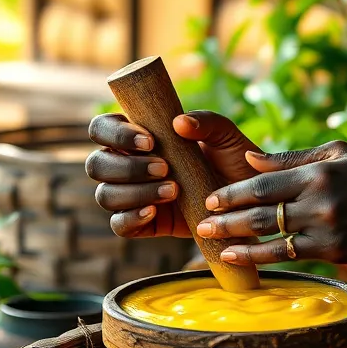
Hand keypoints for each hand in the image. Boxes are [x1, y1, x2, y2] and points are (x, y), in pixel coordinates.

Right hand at [86, 110, 262, 237]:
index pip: (102, 128)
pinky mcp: (143, 222)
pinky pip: (118, 224)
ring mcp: (133, 195)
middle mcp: (128, 164)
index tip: (150, 141)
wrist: (250, 199)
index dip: (115, 133)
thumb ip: (206, 122)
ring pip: (105, 195)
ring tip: (173, 190)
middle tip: (165, 168)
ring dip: (134, 192)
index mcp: (138, 137)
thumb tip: (179, 122)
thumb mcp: (226, 136)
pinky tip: (154, 211)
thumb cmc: (234, 160)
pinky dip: (131, 218)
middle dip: (127, 166)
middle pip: (96, 164)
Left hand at [195, 140, 346, 265]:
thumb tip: (250, 159)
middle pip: (263, 212)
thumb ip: (291, 158)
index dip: (234, 193)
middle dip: (227, 219)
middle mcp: (320, 201)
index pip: (265, 183)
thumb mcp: (337, 153)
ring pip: (272, 239)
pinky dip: (262, 259)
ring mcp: (327, 230)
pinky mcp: (334, 252)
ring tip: (213, 244)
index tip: (211, 197)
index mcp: (318, 172)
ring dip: (238, 243)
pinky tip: (241, 259)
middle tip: (201, 223)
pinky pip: (290, 256)